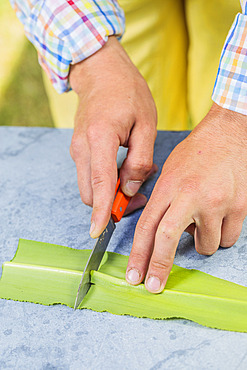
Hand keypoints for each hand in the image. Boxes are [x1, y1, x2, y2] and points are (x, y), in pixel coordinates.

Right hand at [69, 37, 156, 236]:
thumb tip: (131, 189)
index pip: (100, 184)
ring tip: (136, 179)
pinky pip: (91, 176)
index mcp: (100, 138)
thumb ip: (140, 160)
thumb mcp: (146, 124)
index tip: (99, 232)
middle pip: (91, 193)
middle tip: (139, 198)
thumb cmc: (127, 93)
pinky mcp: (79, 150)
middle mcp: (82, 148)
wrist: (101, 73)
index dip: (102, 211)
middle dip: (112, 205)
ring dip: (110, 193)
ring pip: (90, 187)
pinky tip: (124, 170)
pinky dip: (106, 182)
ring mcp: (77, 149)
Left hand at [126, 103, 246, 292]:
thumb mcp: (169, 173)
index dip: (138, 255)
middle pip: (167, 239)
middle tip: (152, 286)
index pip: (147, 227)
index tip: (133, 275)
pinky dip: (221, 235)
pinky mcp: (238, 207)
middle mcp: (190, 196)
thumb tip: (158, 234)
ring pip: (205, 245)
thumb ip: (162, 203)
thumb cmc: (196, 154)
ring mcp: (216, 202)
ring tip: (202, 219)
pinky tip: (218, 217)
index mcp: (168, 187)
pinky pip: (227, 239)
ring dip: (201, 242)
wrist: (229, 136)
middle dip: (158, 267)